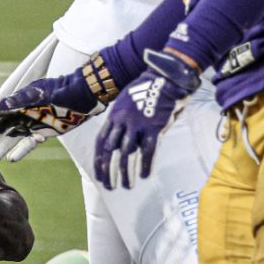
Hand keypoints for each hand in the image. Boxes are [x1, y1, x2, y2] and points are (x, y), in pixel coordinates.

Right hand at [0, 68, 105, 162]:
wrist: (84, 96)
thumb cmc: (60, 91)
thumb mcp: (37, 95)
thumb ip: (16, 101)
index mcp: (17, 101)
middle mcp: (21, 113)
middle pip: (1, 128)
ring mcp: (31, 124)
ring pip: (13, 138)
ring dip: (3, 147)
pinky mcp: (42, 133)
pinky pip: (28, 144)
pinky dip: (21, 151)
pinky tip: (12, 159)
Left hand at [94, 49, 199, 189]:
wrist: (164, 77)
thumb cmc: (146, 92)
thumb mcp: (126, 105)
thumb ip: (123, 124)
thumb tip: (123, 145)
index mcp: (113, 117)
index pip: (100, 143)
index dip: (99, 161)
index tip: (99, 176)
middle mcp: (121, 122)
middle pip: (110, 151)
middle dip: (108, 171)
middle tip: (110, 187)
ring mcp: (137, 124)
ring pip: (127, 154)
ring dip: (125, 172)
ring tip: (127, 186)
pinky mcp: (153, 126)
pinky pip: (147, 149)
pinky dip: (145, 164)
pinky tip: (144, 176)